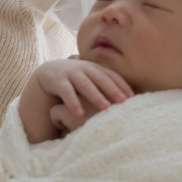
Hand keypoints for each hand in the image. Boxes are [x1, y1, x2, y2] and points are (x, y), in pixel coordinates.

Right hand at [18, 59, 133, 142]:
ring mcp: (71, 73)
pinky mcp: (58, 80)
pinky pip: (66, 91)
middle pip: (101, 79)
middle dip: (113, 90)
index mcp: (95, 68)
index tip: (133, 98)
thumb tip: (127, 100)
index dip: (122, 86)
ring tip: (105, 108)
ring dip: (96, 96)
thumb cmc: (75, 80)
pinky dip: (73, 101)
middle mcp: (85, 68)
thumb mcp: (90, 79)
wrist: (48, 72)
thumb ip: (104, 85)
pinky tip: (78, 113)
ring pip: (85, 84)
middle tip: (123, 102)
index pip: (112, 76)